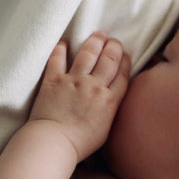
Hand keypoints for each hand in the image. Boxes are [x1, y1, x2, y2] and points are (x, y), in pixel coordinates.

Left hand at [29, 31, 130, 160]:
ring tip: (98, 34)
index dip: (125, 60)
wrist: (54, 142)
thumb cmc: (80, 143)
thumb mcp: (106, 128)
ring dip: (95, 41)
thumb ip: (110, 109)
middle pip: (109, 59)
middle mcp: (94, 86)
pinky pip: (58, 58)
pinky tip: (65, 42)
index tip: (125, 53)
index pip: (122, 73)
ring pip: (88, 53)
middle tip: (113, 40)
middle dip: (113, 46)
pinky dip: (61, 48)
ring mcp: (74, 81)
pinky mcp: (54, 79)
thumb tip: (110, 99)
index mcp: (110, 100)